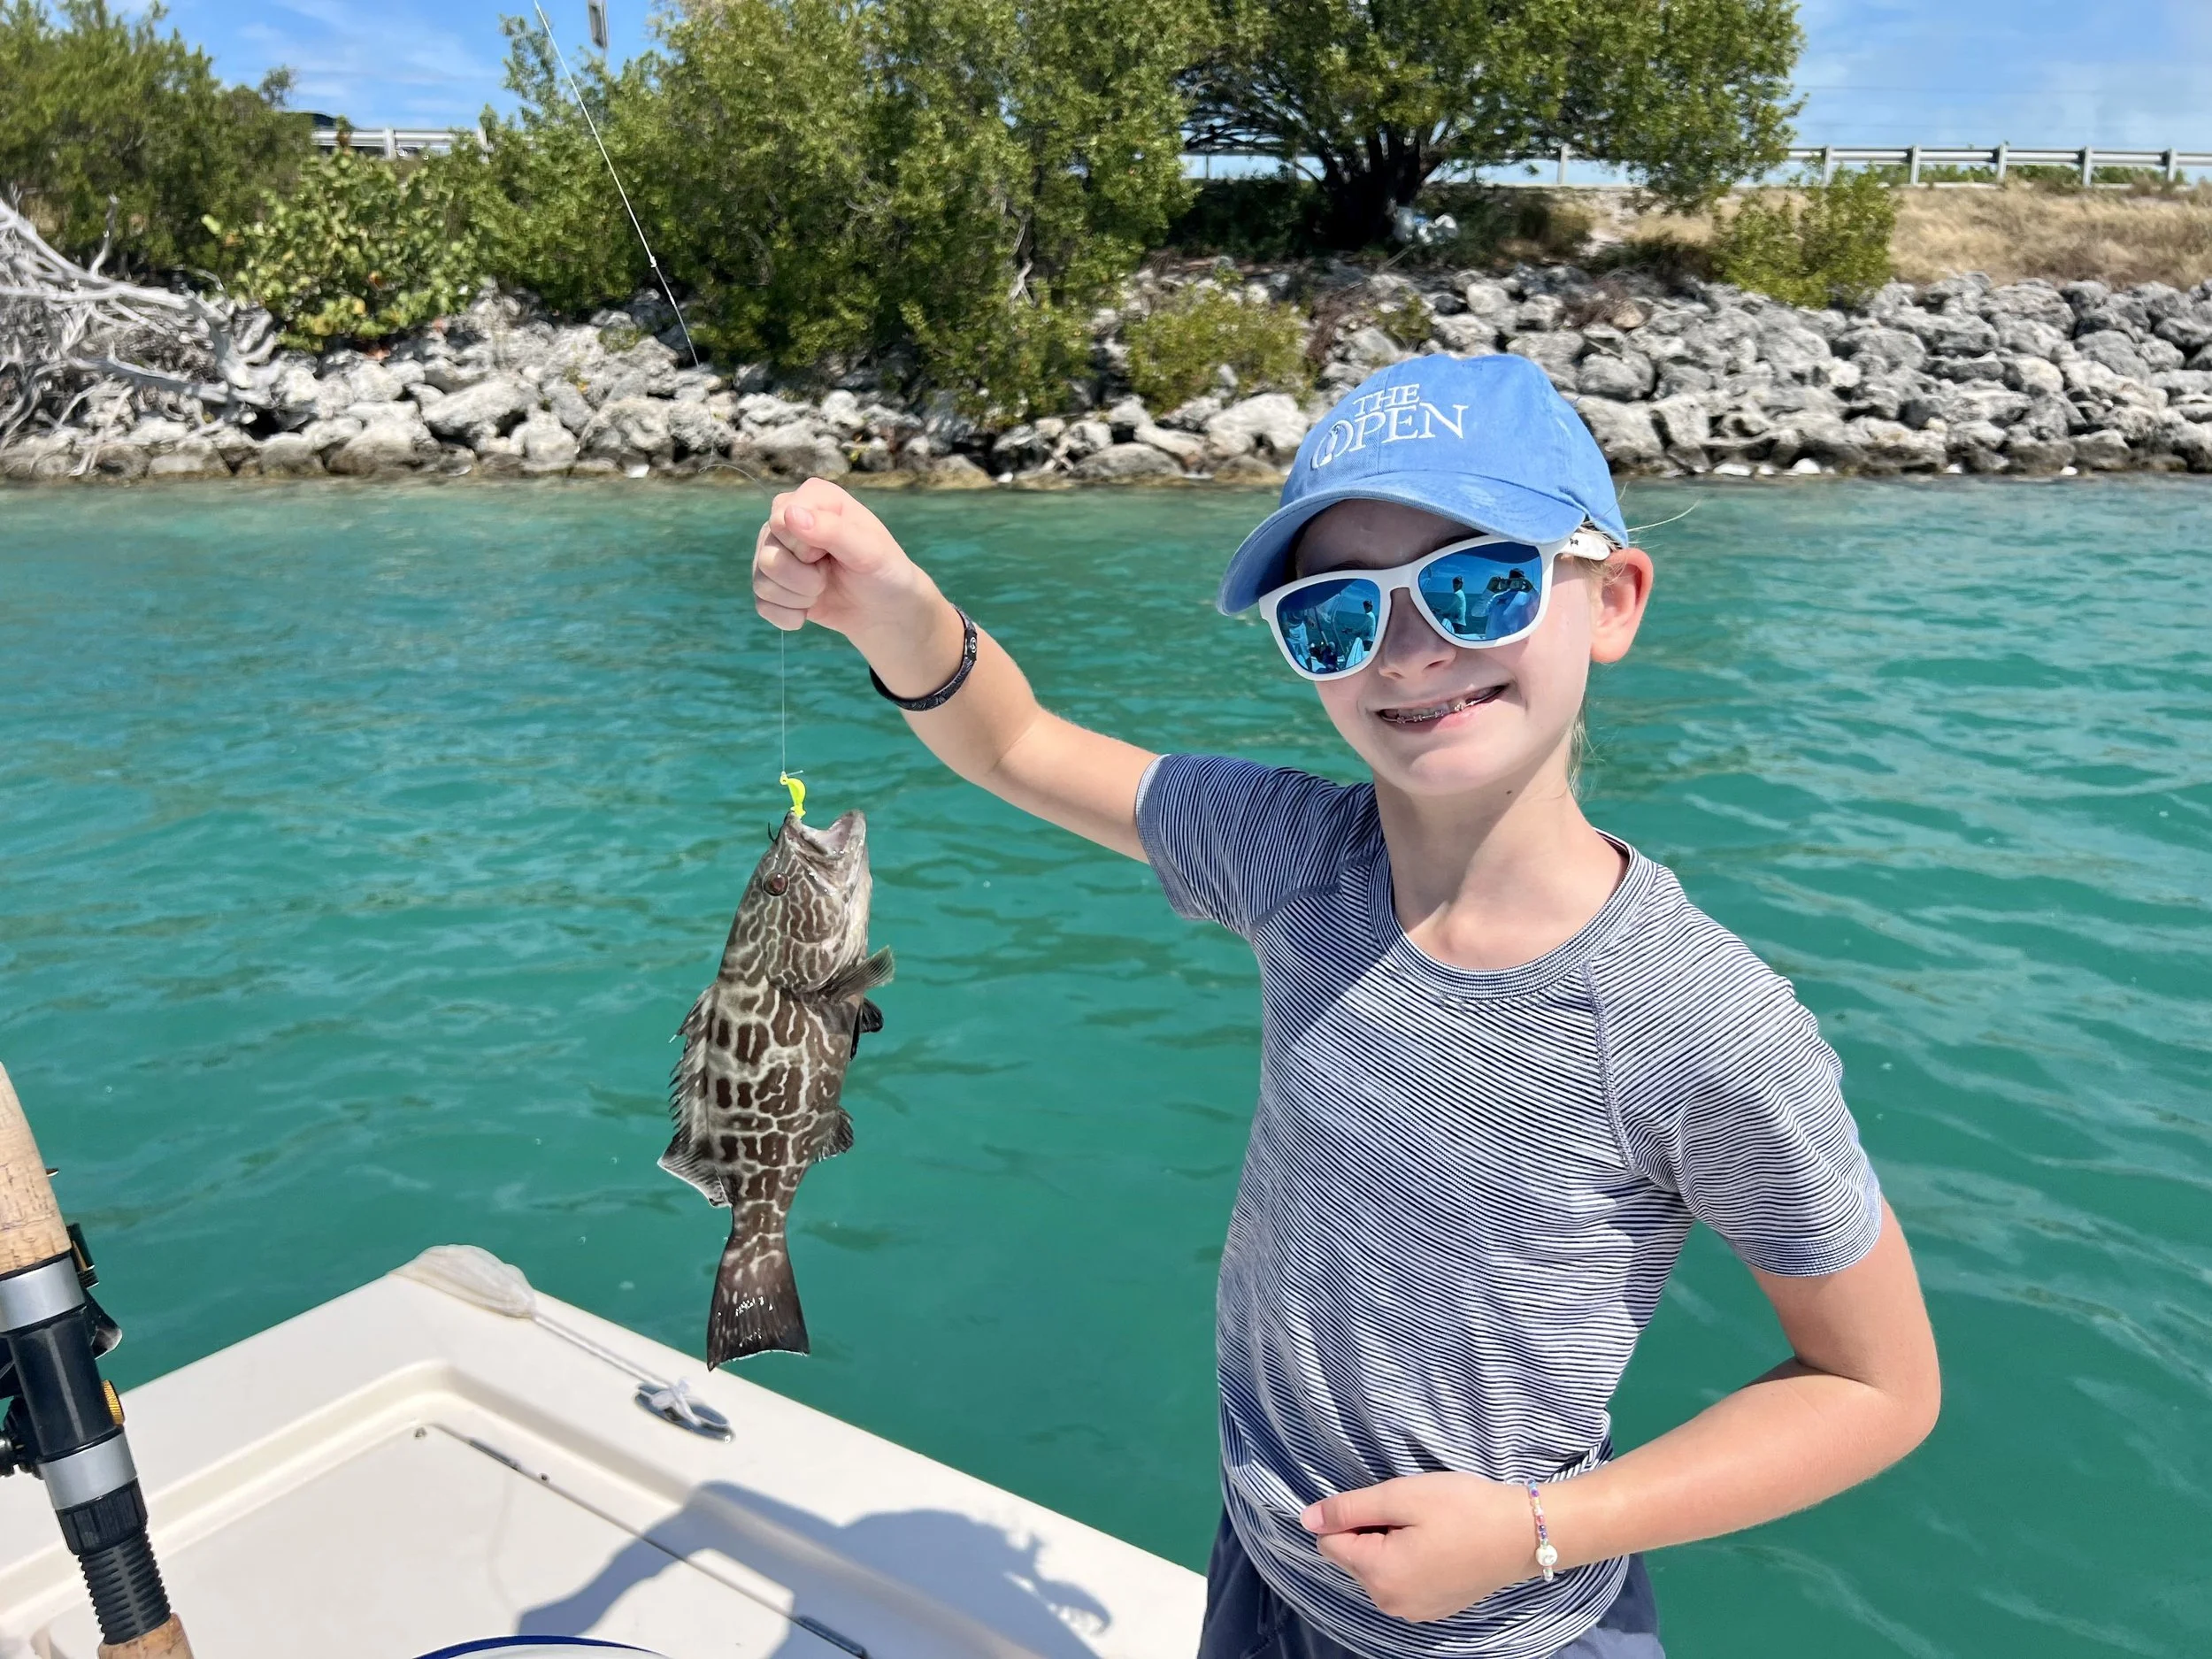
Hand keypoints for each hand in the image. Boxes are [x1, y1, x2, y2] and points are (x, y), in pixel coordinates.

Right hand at [753, 477, 933, 645]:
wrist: (885, 610)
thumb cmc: (884, 571)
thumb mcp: (869, 550)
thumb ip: (832, 530)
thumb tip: (789, 515)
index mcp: (813, 497)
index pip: (780, 521)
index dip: (805, 548)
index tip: (833, 553)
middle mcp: (787, 518)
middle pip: (767, 555)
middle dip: (803, 578)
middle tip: (829, 575)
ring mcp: (776, 550)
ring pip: (762, 583)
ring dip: (798, 598)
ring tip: (822, 590)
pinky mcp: (771, 582)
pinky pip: (762, 605)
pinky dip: (789, 615)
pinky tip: (809, 609)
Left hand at [1301, 1473, 1539, 1622]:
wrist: (1524, 1534)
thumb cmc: (1463, 1508)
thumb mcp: (1400, 1496)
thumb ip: (1348, 1509)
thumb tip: (1306, 1519)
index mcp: (1378, 1575)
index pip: (1330, 1543)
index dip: (1352, 1516)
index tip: (1389, 1505)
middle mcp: (1389, 1603)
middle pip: (1353, 1558)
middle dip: (1372, 1531)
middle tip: (1414, 1513)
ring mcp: (1413, 1612)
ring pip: (1377, 1569)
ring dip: (1391, 1545)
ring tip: (1429, 1528)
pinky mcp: (1433, 1609)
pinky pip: (1401, 1581)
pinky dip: (1410, 1560)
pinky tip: (1440, 1545)